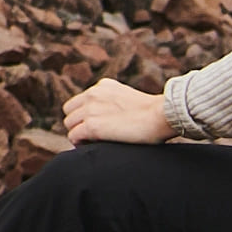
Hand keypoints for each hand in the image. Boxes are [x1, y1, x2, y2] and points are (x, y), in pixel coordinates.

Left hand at [62, 76, 180, 146]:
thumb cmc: (153, 113)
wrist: (161, 115)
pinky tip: (93, 146)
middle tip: (92, 136)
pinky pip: (74, 136)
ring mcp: (90, 109)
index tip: (97, 126)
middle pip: (70, 112)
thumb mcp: (129, 98)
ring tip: (93, 142)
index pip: (80, 101)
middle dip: (78, 123)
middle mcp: (93, 94)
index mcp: (102, 86)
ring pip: (69, 124)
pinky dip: (80, 143)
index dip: (85, 115)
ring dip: (79, 134)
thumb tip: (110, 120)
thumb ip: (114, 103)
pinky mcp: (92, 126)